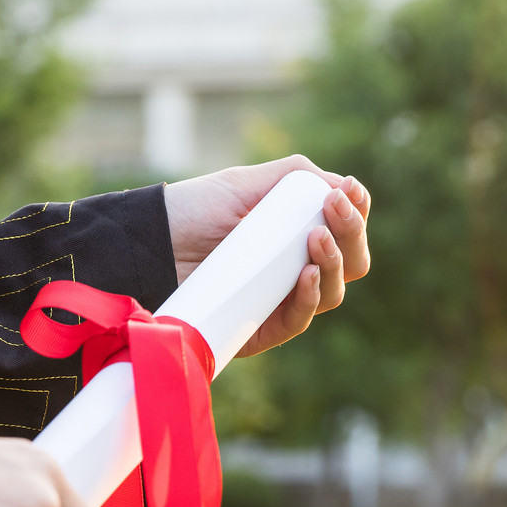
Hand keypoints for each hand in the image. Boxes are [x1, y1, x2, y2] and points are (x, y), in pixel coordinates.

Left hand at [162, 154, 371, 356]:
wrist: (149, 242)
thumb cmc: (194, 210)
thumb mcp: (246, 183)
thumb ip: (295, 177)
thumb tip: (345, 188)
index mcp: (299, 234)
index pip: (346, 230)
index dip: (357, 213)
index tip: (349, 193)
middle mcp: (296, 269)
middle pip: (351, 263)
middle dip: (352, 234)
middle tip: (334, 209)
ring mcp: (279, 300)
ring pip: (333, 292)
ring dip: (335, 263)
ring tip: (316, 239)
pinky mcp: (259, 329)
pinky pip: (298, 320)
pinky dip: (311, 298)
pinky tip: (309, 275)